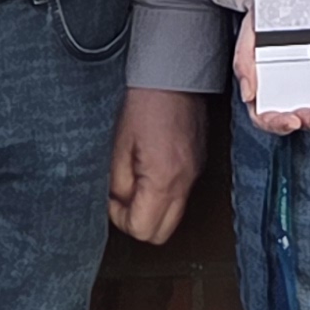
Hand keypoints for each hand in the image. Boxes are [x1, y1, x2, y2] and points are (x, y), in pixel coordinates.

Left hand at [108, 86, 208, 244]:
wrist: (174, 75)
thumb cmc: (146, 103)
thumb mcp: (119, 146)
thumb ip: (118, 183)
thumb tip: (118, 202)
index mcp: (163, 180)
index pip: (143, 230)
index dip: (121, 220)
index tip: (112, 200)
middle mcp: (185, 182)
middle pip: (162, 233)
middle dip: (139, 222)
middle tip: (122, 199)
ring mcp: (195, 174)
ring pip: (173, 215)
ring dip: (152, 208)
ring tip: (136, 181)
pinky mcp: (197, 164)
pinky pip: (181, 194)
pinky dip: (164, 193)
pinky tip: (151, 171)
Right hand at [234, 13, 309, 134]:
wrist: (278, 4)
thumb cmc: (261, 26)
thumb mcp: (247, 41)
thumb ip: (244, 66)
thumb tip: (249, 95)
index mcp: (266, 93)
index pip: (268, 119)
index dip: (280, 124)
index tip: (292, 120)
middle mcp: (289, 96)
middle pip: (301, 119)